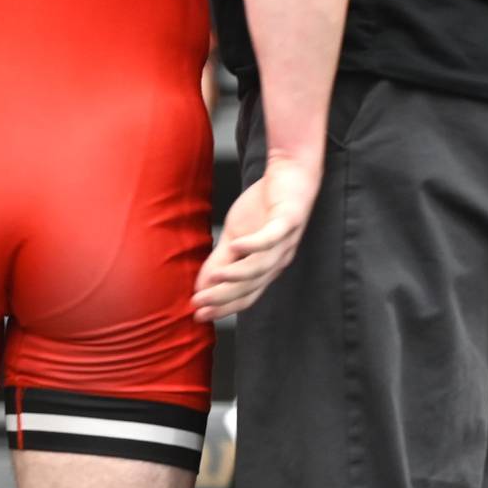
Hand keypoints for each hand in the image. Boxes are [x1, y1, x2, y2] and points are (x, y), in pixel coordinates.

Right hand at [194, 156, 320, 320]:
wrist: (290, 172)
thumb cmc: (264, 206)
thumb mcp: (235, 236)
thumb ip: (220, 260)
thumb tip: (200, 285)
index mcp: (266, 268)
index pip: (245, 295)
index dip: (223, 307)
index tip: (198, 315)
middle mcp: (278, 260)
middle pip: (251, 287)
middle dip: (223, 297)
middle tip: (199, 303)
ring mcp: (285, 242)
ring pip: (261, 267)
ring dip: (236, 275)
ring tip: (213, 278)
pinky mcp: (288, 220)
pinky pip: (271, 237)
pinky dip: (254, 244)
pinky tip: (235, 245)